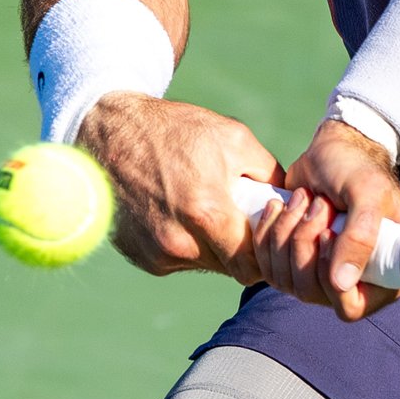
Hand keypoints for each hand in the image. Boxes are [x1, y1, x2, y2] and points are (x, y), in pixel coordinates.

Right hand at [79, 93, 283, 277]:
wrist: (110, 132)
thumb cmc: (175, 129)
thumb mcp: (233, 138)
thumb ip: (269, 175)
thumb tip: (289, 204)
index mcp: (206, 214)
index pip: (252, 264)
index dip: (265, 252)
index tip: (268, 235)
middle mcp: (178, 242)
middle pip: (230, 268)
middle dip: (240, 249)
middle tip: (239, 218)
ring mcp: (155, 253)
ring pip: (203, 265)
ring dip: (212, 246)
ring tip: (204, 208)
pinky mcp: (139, 256)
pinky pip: (176, 260)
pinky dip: (184, 242)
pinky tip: (176, 211)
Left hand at [247, 118, 399, 319]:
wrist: (333, 151)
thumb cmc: (359, 170)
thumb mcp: (367, 195)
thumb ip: (360, 238)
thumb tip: (341, 284)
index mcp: (384, 274)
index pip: (350, 307)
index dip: (331, 277)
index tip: (329, 234)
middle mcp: (352, 282)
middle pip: (311, 293)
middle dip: (305, 245)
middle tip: (317, 206)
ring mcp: (320, 275)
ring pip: (286, 281)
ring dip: (286, 235)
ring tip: (302, 201)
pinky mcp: (294, 261)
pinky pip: (269, 267)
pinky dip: (269, 233)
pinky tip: (279, 206)